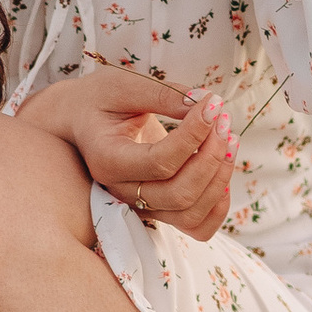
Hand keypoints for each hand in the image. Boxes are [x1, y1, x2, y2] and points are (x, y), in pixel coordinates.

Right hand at [23, 68, 238, 240]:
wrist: (81, 122)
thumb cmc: (100, 100)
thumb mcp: (124, 86)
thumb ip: (162, 94)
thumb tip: (205, 103)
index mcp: (108, 160)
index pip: (160, 161)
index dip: (195, 134)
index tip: (213, 103)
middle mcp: (122, 191)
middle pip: (179, 193)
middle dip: (212, 156)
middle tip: (223, 119)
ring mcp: (141, 205)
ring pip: (190, 213)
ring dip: (220, 179)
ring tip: (230, 139)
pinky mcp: (158, 208)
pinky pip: (196, 226)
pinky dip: (218, 207)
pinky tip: (223, 171)